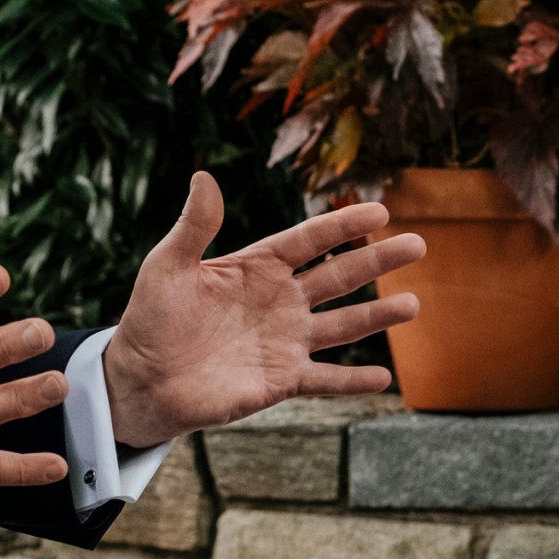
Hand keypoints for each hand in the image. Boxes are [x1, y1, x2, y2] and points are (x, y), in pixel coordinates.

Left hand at [102, 173, 425, 448]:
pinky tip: (383, 378)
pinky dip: (352, 382)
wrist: (141, 378)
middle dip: (377, 261)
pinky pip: (324, 380)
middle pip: (338, 277)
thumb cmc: (151, 318)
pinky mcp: (280, 381)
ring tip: (412, 305)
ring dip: (376, 317)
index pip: (309, 240)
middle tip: (417, 244)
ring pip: (342, 326)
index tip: (380, 211)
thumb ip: (194, 226)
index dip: (343, 225)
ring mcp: (284, 341)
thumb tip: (202, 176)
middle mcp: (280, 301)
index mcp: (258, 267)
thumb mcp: (167, 265)